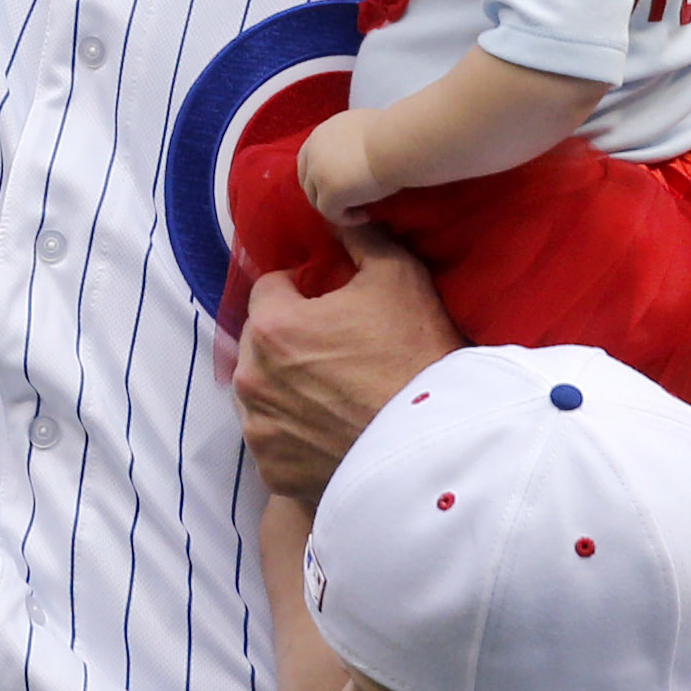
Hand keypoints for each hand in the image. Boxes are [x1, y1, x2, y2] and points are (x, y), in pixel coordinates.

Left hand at [233, 231, 457, 497]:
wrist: (439, 449)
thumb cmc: (417, 357)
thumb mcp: (400, 277)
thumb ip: (362, 239)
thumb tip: (342, 218)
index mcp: (271, 326)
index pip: (271, 289)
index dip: (303, 290)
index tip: (331, 305)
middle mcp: (251, 378)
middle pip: (262, 343)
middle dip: (290, 340)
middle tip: (339, 352)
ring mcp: (260, 430)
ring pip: (264, 393)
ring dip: (288, 388)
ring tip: (336, 395)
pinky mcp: (274, 472)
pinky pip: (276, 442)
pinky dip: (296, 436)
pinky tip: (334, 433)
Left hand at [297, 109, 390, 220]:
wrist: (398, 143)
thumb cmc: (394, 135)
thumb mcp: (363, 130)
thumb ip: (351, 141)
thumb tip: (361, 153)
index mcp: (321, 134)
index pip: (308, 159)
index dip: (320, 176)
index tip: (341, 185)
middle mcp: (314, 151)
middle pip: (308, 181)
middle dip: (324, 194)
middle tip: (348, 203)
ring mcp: (318, 172)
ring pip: (317, 199)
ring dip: (337, 208)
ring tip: (361, 211)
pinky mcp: (329, 191)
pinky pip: (330, 213)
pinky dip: (346, 218)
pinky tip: (365, 216)